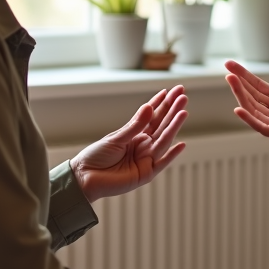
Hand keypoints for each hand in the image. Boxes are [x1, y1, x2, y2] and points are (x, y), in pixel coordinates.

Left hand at [71, 86, 187, 203]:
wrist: (85, 178)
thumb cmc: (97, 156)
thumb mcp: (115, 138)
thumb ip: (134, 126)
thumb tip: (148, 107)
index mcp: (135, 134)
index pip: (152, 116)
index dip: (161, 103)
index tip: (171, 91)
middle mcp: (143, 144)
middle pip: (161, 125)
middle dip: (172, 110)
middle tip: (183, 96)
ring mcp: (146, 158)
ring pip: (164, 140)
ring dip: (174, 126)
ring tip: (183, 112)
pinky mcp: (146, 173)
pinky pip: (162, 162)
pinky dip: (172, 154)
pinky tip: (182, 144)